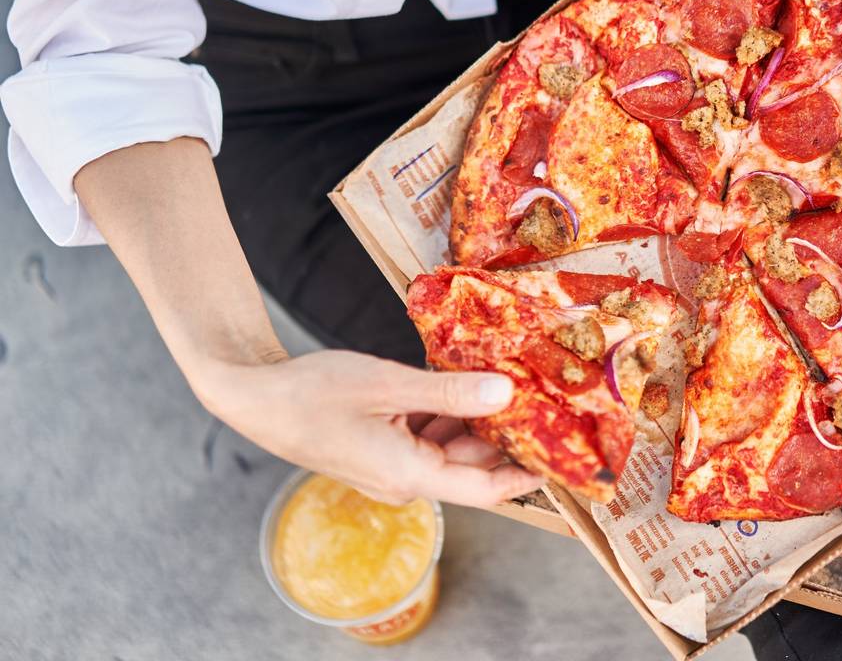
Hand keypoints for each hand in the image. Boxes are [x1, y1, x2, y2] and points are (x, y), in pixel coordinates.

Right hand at [196, 349, 544, 507]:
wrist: (251, 395)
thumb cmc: (309, 392)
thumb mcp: (385, 384)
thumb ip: (448, 391)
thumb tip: (505, 393)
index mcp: (408, 474)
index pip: (487, 487)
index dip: (530, 473)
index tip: (567, 454)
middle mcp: (406, 477)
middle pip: (473, 461)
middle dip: (509, 430)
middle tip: (546, 392)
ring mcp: (393, 463)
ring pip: (453, 443)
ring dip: (478, 414)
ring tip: (514, 376)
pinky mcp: (384, 446)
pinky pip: (429, 432)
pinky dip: (448, 409)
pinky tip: (465, 376)